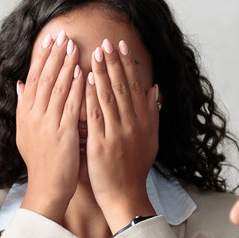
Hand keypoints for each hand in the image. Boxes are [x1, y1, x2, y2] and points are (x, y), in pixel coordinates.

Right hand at [15, 31, 84, 220]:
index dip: (41, 57)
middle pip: (44, 78)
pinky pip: (70, 107)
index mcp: (25, 114)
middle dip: (54, 55)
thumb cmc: (41, 161)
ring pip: (56, 88)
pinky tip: (82, 73)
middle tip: (63, 34)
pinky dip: (76, 89)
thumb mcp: (25, 132)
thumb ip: (24, 106)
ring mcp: (47, 125)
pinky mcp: (63, 134)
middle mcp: (33, 116)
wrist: (46, 188)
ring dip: (65, 65)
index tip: (50, 39)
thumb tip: (20, 84)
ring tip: (73, 46)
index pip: (32, 78)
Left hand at [85, 37, 159, 225]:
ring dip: (101, 73)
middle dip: (113, 62)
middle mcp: (131, 125)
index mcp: (142, 122)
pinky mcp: (101, 144)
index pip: (134, 87)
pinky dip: (90, 96)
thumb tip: (153, 89)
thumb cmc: (135, 169)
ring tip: (95, 53)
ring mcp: (116, 134)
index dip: (127, 65)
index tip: (121, 46)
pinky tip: (85, 80)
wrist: (126, 196)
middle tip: (106, 41)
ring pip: (108, 97)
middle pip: (121, 87)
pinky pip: (95, 116)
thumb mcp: (150, 140)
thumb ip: (151, 113)